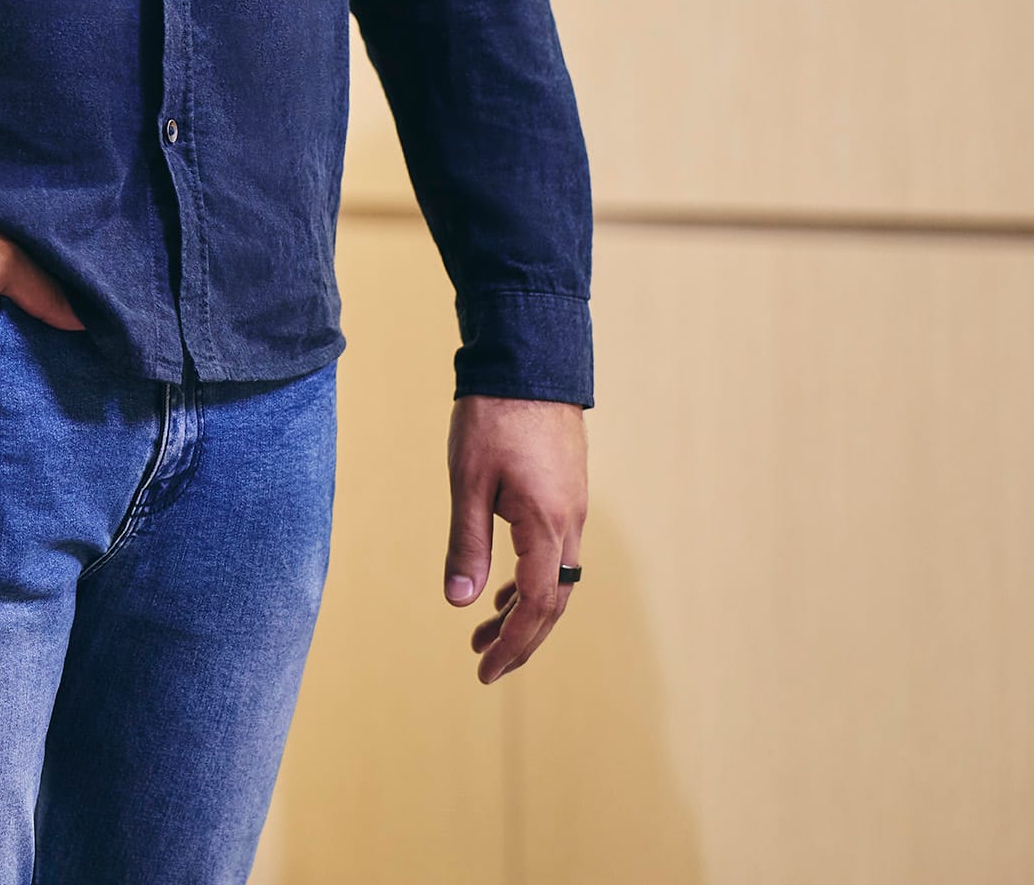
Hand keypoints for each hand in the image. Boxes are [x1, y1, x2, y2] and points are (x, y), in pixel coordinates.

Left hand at [445, 395, 588, 682]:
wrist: (530, 362)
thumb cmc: (493, 416)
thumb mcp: (468, 481)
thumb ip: (467, 543)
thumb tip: (460, 601)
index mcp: (548, 525)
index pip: (536, 604)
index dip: (513, 642)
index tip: (484, 670)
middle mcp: (570, 523)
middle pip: (552, 602)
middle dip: (521, 639)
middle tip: (484, 665)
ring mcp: (573, 509)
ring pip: (556, 580)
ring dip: (524, 611)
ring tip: (484, 635)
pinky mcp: (566, 495)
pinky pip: (555, 555)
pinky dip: (530, 580)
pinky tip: (501, 589)